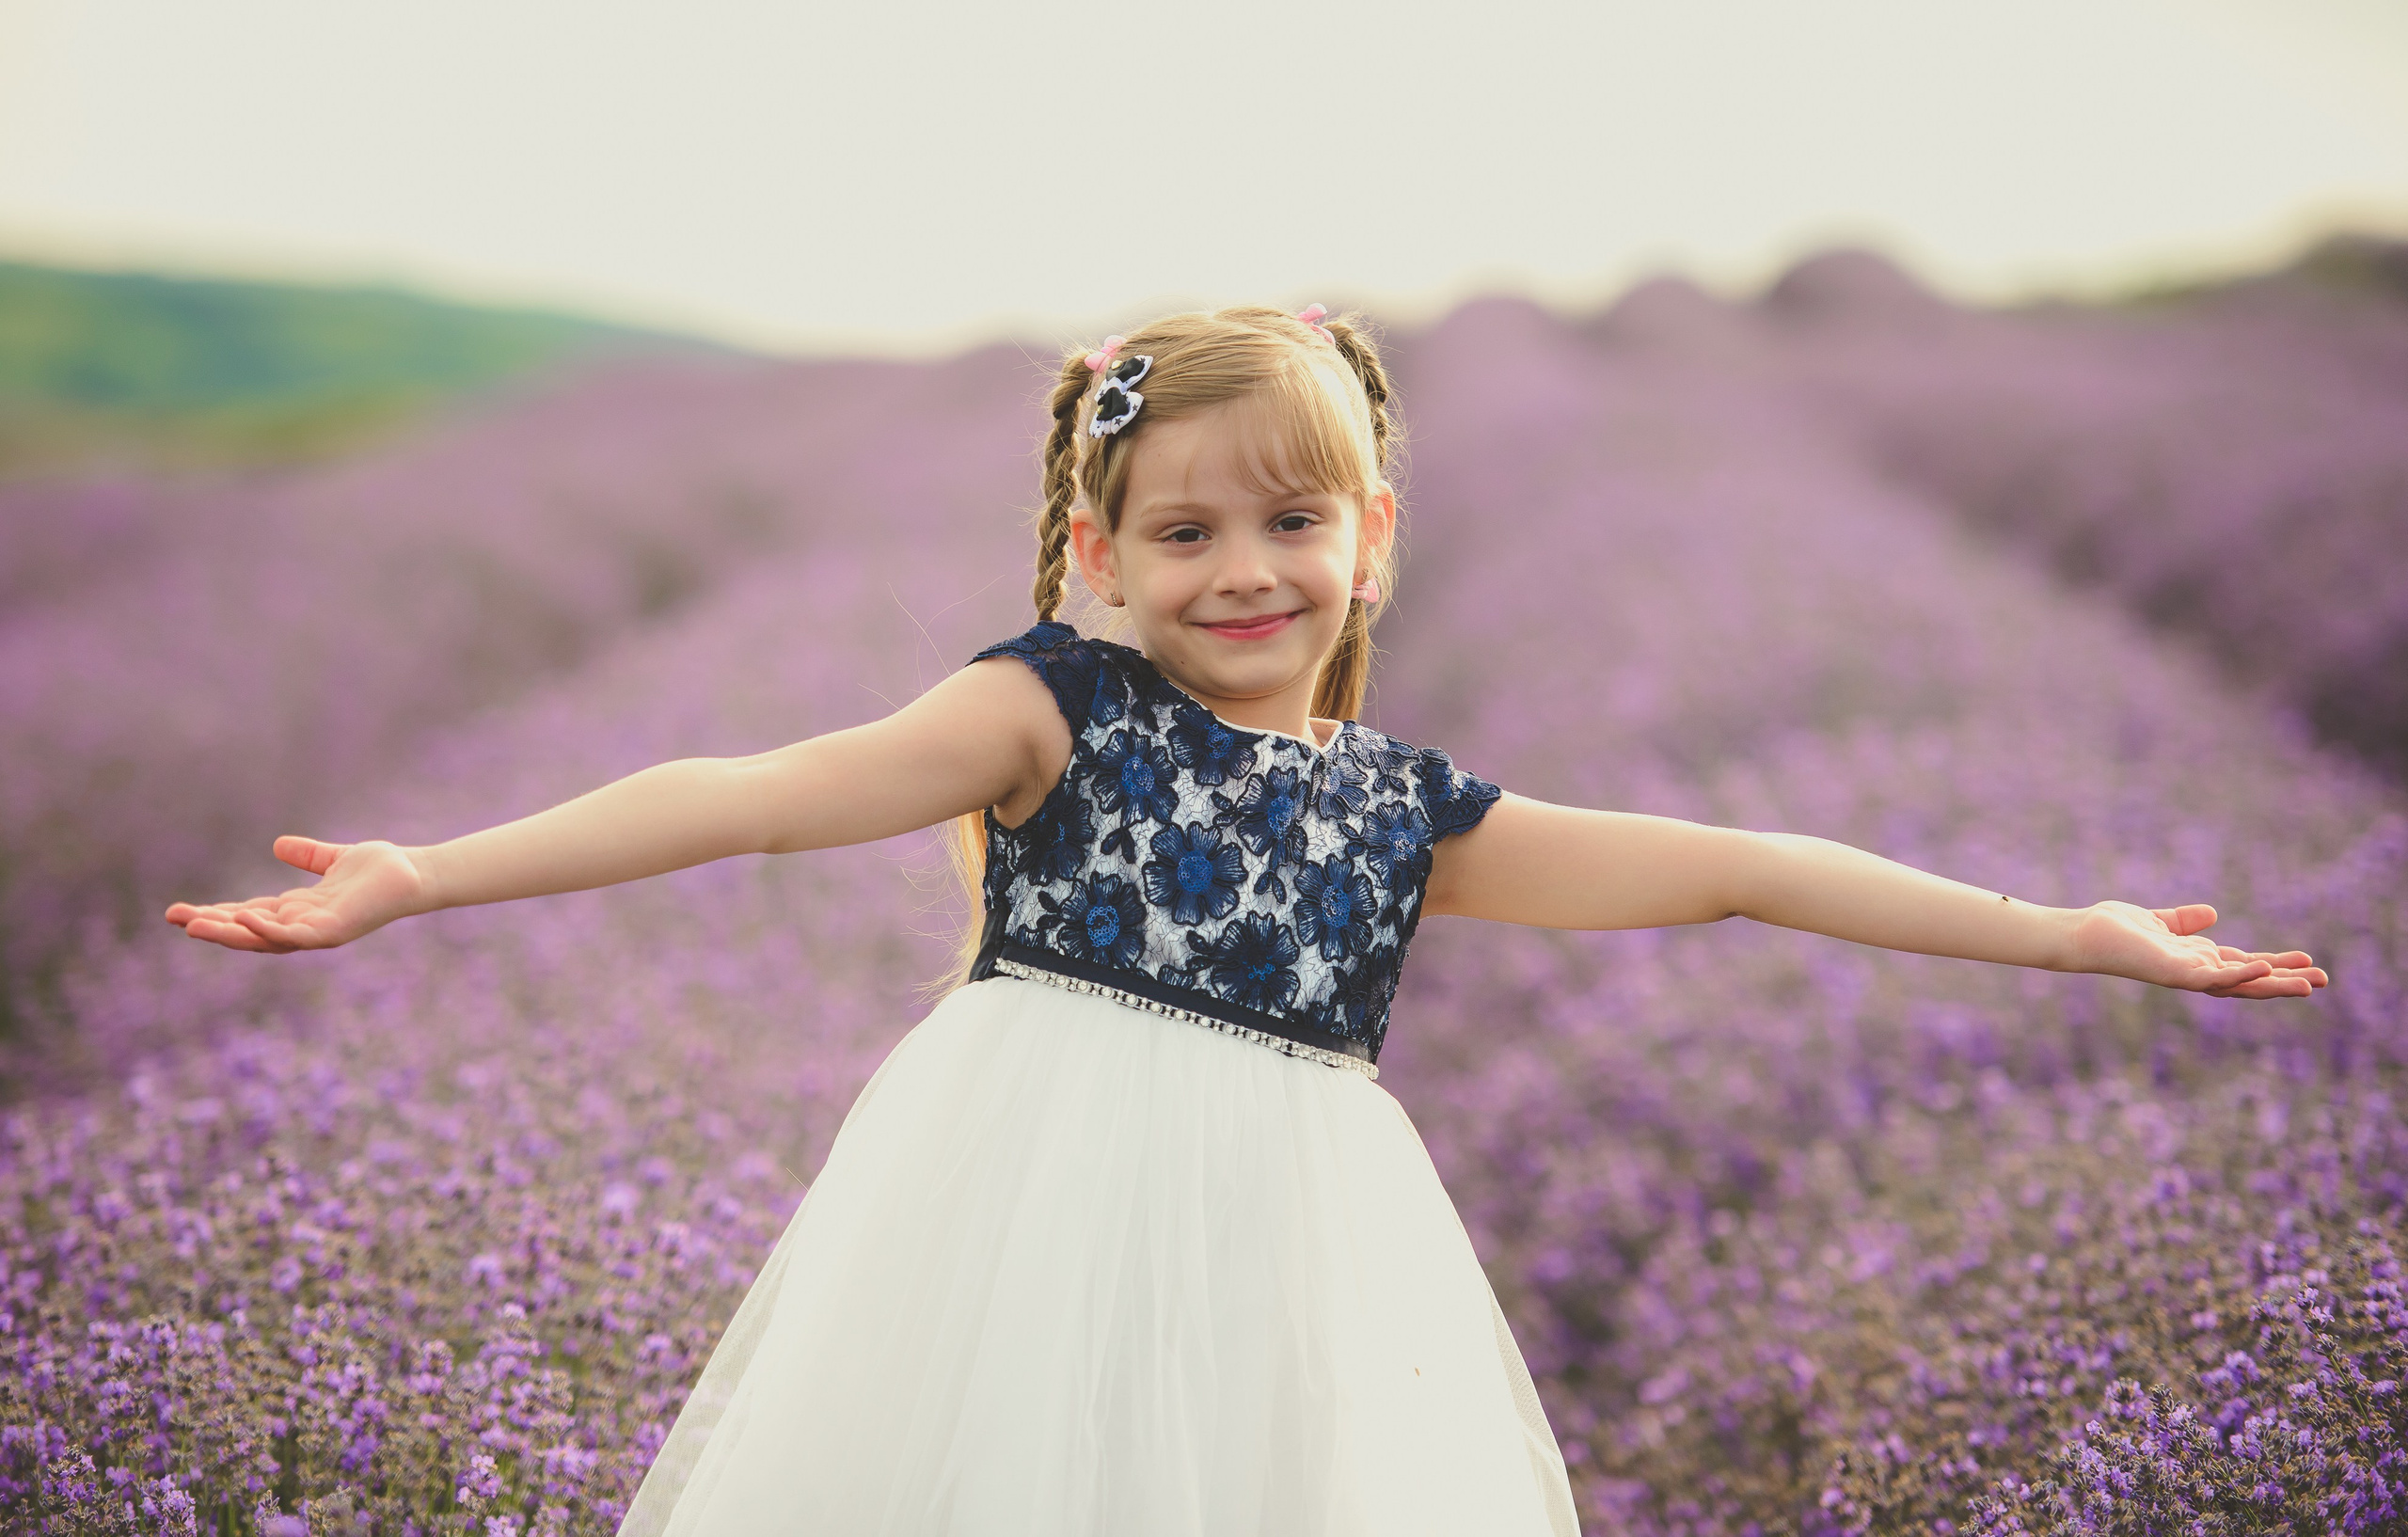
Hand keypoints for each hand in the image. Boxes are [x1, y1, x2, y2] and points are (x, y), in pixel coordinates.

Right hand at [164, 837, 430, 953]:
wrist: (416, 872)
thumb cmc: (380, 869)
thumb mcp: (334, 860)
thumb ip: (308, 856)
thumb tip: (279, 844)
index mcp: (300, 910)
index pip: (249, 915)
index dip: (218, 914)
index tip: (182, 911)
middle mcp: (304, 926)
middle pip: (248, 931)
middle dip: (211, 926)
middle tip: (174, 919)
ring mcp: (318, 932)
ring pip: (264, 938)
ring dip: (229, 932)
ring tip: (194, 924)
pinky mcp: (334, 931)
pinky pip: (295, 935)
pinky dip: (268, 929)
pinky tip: (244, 918)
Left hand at [2068, 901, 2328, 998]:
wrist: (2083, 934)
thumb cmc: (2114, 929)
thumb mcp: (2158, 921)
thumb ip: (2184, 921)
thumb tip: (2211, 914)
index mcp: (2193, 959)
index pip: (2242, 965)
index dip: (2274, 965)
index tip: (2306, 962)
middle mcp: (2193, 971)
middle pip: (2248, 979)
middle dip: (2285, 981)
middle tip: (2323, 981)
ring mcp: (2185, 975)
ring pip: (2238, 984)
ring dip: (2273, 983)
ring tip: (2309, 984)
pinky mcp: (2173, 973)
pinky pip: (2212, 978)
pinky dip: (2238, 974)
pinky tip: (2263, 967)